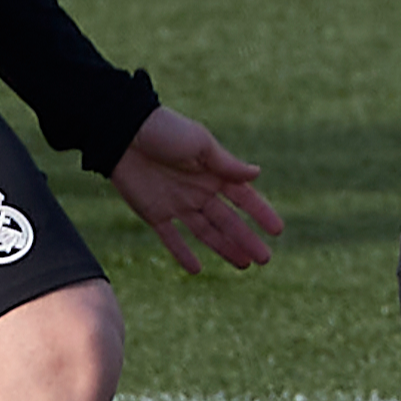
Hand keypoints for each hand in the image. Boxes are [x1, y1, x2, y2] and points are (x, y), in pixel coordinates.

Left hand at [110, 106, 282, 273]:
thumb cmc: (165, 131)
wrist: (122, 133)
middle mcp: (200, 191)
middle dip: (246, 239)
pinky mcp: (154, 213)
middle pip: (228, 221)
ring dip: (224, 248)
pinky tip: (196, 270)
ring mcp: (178, 204)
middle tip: (264, 259)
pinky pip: (171, 238)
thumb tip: (257, 173)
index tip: (277, 230)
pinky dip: (182, 254)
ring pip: (206, 232)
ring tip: (244, 265)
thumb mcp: (200, 145)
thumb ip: (227, 164)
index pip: (244, 197)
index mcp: (214, 173)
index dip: (261, 213)